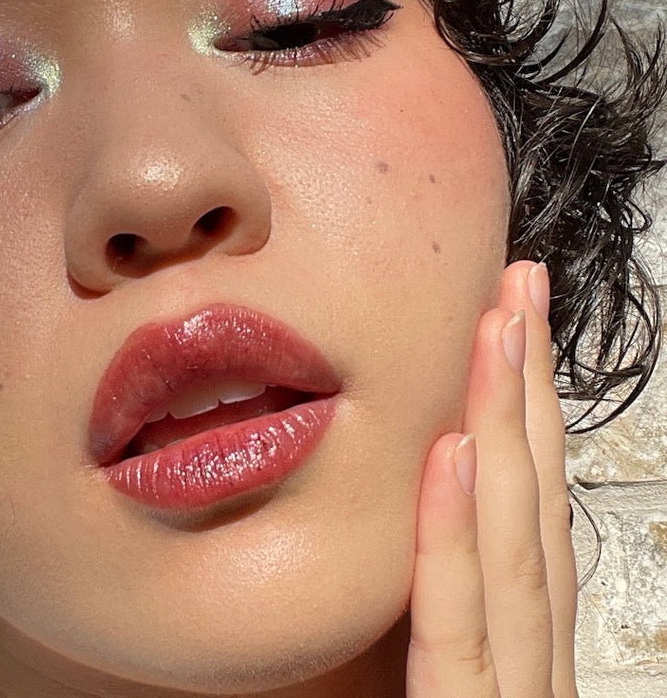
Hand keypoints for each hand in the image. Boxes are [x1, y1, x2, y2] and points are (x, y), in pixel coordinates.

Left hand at [406, 261, 578, 696]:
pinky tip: (451, 455)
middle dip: (528, 385)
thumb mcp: (435, 686)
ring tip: (497, 329)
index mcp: (519, 641)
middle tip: (518, 287)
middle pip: (533, 501)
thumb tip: (412, 510)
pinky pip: (457, 627)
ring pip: (513, 543)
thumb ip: (436, 614)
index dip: (526, 409)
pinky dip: (454, 537)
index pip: (528, 506)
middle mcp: (530, 656)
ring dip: (504, 427)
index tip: (512, 324)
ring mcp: (512, 695)